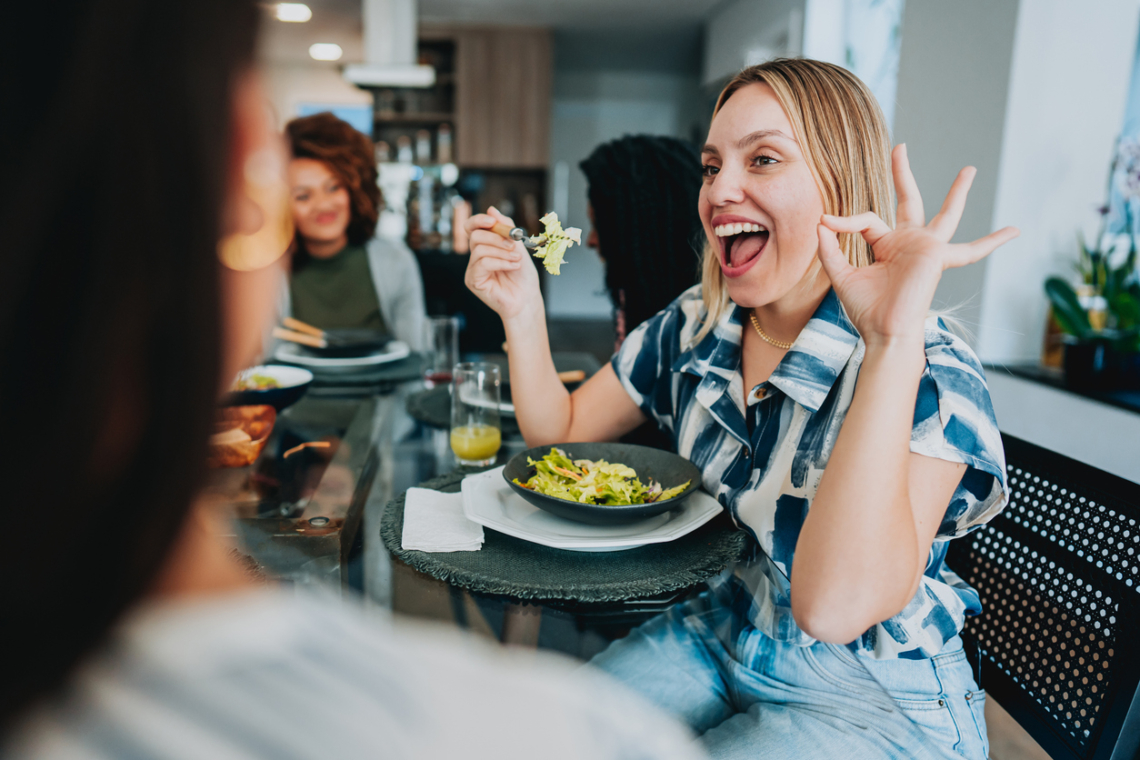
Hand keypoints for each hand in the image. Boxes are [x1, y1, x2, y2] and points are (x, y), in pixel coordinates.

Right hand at [463, 207, 542, 321]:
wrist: (527, 298)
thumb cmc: (523, 276)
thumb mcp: (518, 247)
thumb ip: (506, 228)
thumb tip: (491, 209)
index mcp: (485, 246)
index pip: (472, 227)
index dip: (479, 220)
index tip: (492, 220)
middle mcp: (476, 257)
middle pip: (475, 235)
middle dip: (496, 237)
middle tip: (513, 245)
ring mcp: (473, 269)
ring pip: (479, 249)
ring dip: (502, 252)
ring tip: (516, 260)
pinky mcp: (473, 280)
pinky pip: (483, 263)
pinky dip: (500, 262)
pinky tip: (512, 266)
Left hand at [816, 144, 1018, 346]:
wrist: (882, 333)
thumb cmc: (866, 309)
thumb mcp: (841, 274)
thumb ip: (831, 247)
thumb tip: (822, 221)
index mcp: (888, 245)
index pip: (867, 219)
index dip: (844, 220)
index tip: (826, 221)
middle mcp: (910, 243)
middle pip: (909, 200)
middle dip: (903, 174)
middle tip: (900, 147)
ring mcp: (927, 249)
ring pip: (946, 215)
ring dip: (957, 192)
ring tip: (969, 170)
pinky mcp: (938, 257)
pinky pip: (970, 250)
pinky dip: (992, 242)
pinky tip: (1014, 231)